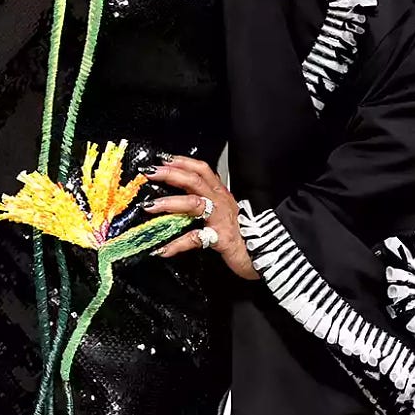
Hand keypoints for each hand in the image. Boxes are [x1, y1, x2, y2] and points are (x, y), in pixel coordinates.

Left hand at [143, 156, 259, 280]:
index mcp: (220, 194)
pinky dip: (176, 244)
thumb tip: (178, 198)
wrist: (266, 255)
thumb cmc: (241, 234)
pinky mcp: (220, 238)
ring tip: (149, 206)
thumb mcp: (223, 213)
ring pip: (194, 204)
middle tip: (149, 173)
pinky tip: (162, 249)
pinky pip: (195, 239)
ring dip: (169, 203)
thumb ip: (205, 202)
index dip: (182, 162)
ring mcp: (221, 219)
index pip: (202, 170)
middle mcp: (221, 202)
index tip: (162, 159)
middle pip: (195, 181)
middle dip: (171, 174)